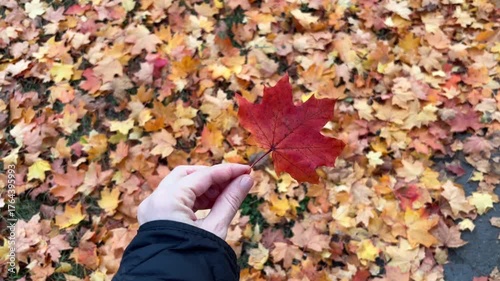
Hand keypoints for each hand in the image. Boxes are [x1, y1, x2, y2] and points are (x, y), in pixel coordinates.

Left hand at [137, 164, 253, 238]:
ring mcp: (152, 209)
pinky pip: (175, 199)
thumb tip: (246, 180)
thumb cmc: (193, 258)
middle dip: (213, 177)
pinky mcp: (154, 218)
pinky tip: (213, 204)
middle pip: (187, 175)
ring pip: (181, 186)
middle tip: (235, 182)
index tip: (247, 170)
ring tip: (227, 196)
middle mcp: (155, 200)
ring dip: (205, 188)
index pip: (203, 176)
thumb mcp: (215, 228)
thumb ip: (230, 200)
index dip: (227, 171)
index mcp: (167, 200)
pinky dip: (194, 199)